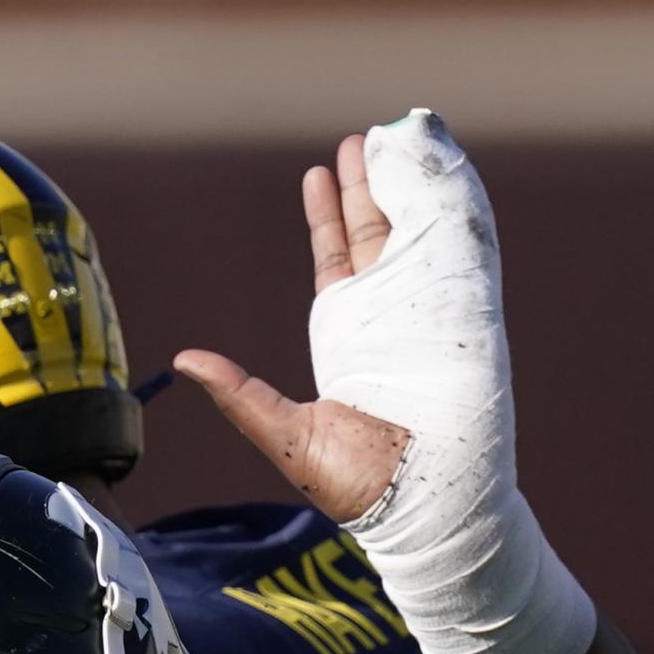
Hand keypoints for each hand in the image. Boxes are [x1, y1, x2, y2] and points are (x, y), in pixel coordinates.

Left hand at [193, 111, 593, 653]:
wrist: (422, 513)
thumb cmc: (360, 488)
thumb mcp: (285, 432)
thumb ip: (240, 393)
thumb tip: (186, 360)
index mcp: (350, 336)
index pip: (337, 260)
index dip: (327, 216)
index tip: (317, 172)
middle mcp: (390, 320)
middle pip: (377, 234)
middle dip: (366, 186)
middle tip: (356, 140)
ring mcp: (430, 317)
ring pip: (417, 234)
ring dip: (405, 189)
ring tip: (387, 142)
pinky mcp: (467, 321)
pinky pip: (464, 254)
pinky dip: (456, 212)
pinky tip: (442, 176)